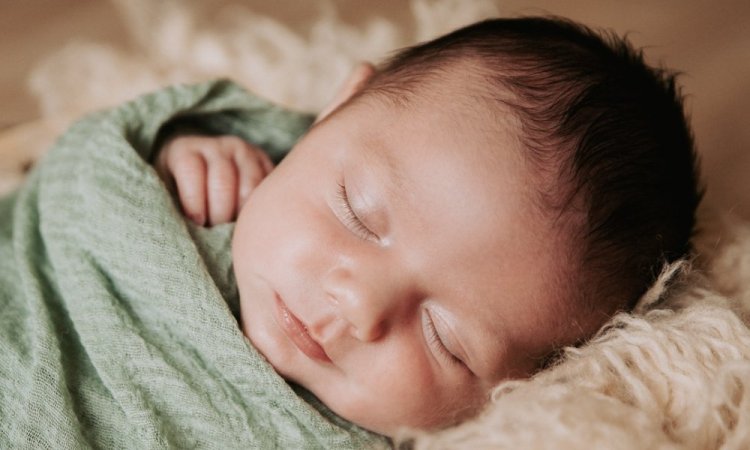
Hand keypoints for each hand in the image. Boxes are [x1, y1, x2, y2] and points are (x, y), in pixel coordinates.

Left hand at [155, 135, 272, 225]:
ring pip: (250, 188)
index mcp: (185, 150)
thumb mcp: (165, 194)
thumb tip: (185, 236)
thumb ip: (171, 208)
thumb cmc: (178, 191)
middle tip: (216, 232)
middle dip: (219, 215)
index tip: (197, 223)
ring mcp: (245, 153)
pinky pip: (269, 189)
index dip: (193, 202)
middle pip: (223, 183)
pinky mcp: (265, 163)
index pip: (191, 172)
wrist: (200, 169)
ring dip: (243, 215)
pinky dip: (260, 209)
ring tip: (233, 230)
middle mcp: (218, 146)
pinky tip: (250, 222)